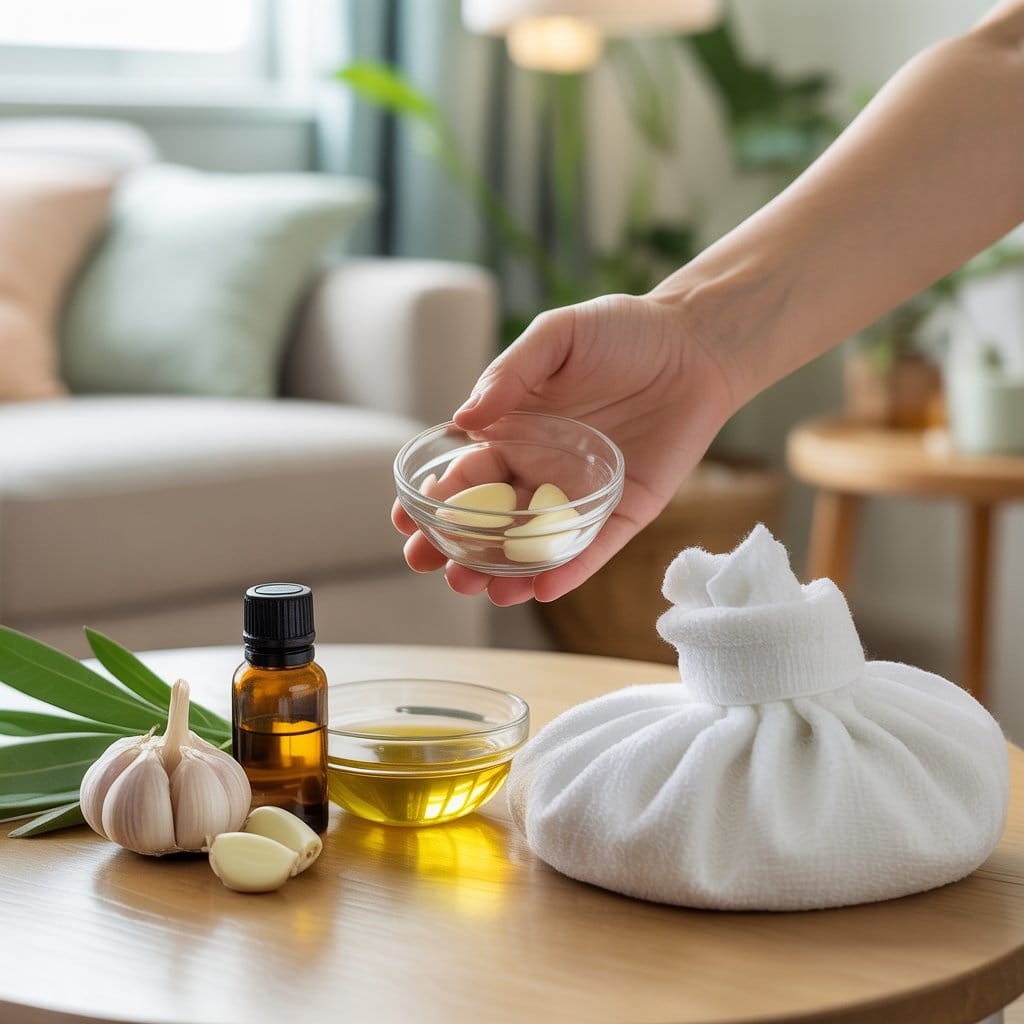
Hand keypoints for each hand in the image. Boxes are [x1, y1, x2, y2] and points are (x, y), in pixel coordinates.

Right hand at [392, 291, 737, 604]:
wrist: (695, 342)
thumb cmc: (622, 331)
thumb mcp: (557, 336)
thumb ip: (510, 372)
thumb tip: (462, 419)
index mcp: (514, 435)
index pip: (464, 476)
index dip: (433, 500)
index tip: (404, 521)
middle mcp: (541, 472)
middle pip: (490, 522)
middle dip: (454, 547)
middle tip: (428, 565)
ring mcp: (581, 497)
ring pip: (534, 546)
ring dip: (502, 572)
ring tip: (475, 588)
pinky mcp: (625, 511)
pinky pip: (593, 548)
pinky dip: (568, 570)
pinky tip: (540, 589)